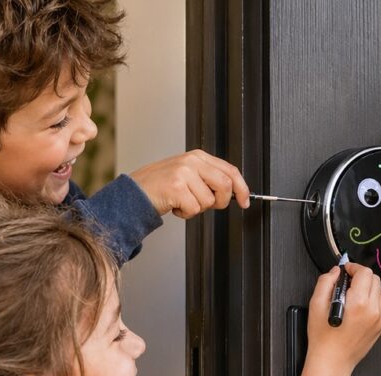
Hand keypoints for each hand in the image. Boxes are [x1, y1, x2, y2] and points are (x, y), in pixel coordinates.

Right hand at [129, 149, 250, 217]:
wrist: (134, 193)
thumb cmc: (161, 186)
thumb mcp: (188, 175)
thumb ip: (209, 178)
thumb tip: (234, 192)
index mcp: (198, 156)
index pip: (230, 170)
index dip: (242, 188)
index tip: (245, 201)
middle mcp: (192, 161)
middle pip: (225, 185)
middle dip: (221, 202)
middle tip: (205, 204)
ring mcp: (183, 173)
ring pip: (209, 201)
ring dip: (196, 208)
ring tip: (181, 201)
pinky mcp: (176, 187)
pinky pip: (194, 209)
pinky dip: (185, 214)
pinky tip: (174, 205)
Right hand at [284, 263, 380, 375]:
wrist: (332, 362)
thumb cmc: (323, 339)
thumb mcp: (316, 305)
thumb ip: (326, 283)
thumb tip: (335, 272)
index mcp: (359, 303)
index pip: (365, 273)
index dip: (354, 267)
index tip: (345, 270)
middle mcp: (372, 310)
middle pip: (375, 279)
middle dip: (361, 276)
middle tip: (347, 281)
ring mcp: (378, 319)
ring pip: (379, 291)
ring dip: (367, 287)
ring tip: (351, 294)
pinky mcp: (379, 326)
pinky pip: (379, 305)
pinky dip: (370, 300)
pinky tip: (356, 307)